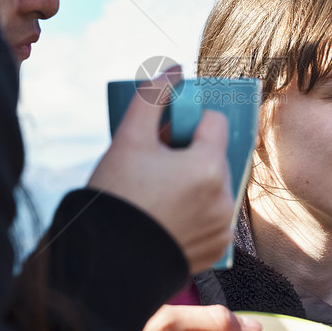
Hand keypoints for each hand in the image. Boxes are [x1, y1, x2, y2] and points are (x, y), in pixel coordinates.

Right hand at [88, 68, 234, 272]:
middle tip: (155, 167)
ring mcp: (223, 227)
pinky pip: (214, 216)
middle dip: (191, 154)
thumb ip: (152, 97)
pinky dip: (197, 211)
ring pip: (215, 185)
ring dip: (195, 182)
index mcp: (208, 166)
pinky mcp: (218, 249)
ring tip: (158, 193)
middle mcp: (224, 197)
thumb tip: (172, 68)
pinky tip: (168, 216)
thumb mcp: (128, 139)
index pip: (215, 122)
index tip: (164, 137)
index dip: (189, 123)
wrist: (107, 261)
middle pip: (215, 155)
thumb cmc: (116, 196)